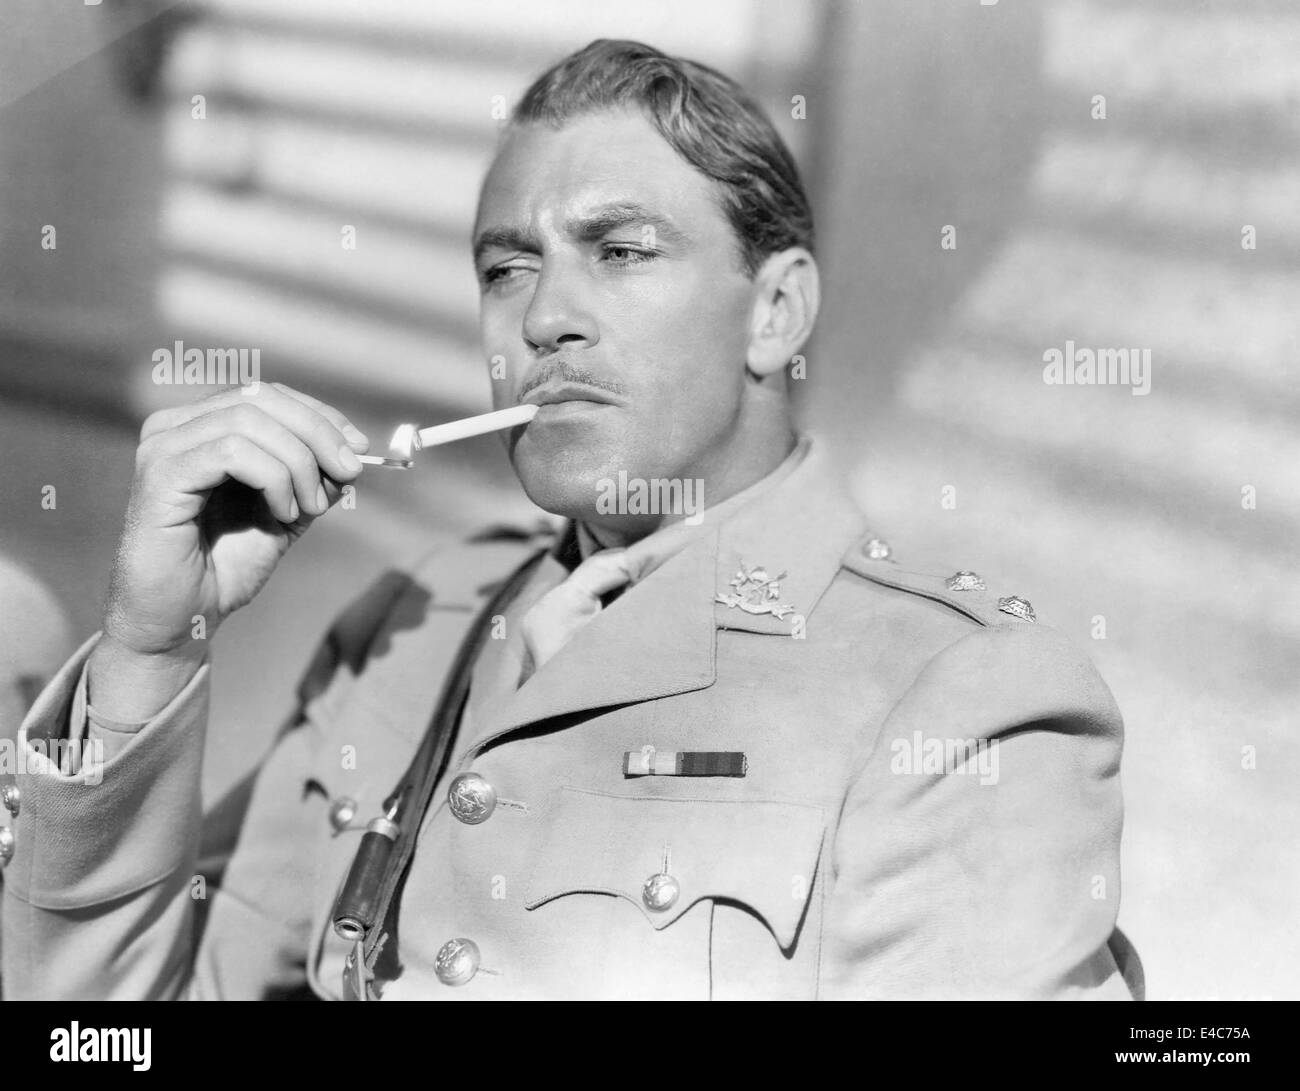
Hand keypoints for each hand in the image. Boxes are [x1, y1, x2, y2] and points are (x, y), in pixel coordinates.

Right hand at [100, 382, 367, 661]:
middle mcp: (173, 427)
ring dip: (297, 463)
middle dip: (317, 433)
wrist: (182, 620)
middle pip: (259, 397)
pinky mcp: (159, 475)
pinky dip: (272, 478)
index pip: (265, 394)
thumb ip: (313, 477)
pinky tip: (282, 514)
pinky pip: (230, 453)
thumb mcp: (286, 512)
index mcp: (199, 427)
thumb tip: (351, 451)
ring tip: (308, 509)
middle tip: (349, 473)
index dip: (318, 414)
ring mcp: (161, 448)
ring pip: (249, 421)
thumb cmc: (225, 567)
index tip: (358, 447)